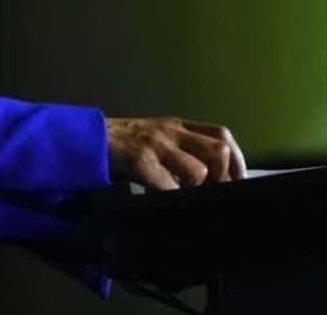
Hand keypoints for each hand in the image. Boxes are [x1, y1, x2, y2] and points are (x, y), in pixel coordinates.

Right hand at [104, 116, 245, 189]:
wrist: (89, 138)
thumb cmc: (125, 143)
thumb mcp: (157, 138)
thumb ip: (181, 150)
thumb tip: (210, 180)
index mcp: (178, 125)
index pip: (221, 134)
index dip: (236, 159)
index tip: (237, 181)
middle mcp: (171, 131)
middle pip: (218, 150)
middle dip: (223, 179)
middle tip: (215, 196)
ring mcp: (156, 145)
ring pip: (197, 172)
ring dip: (198, 192)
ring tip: (188, 200)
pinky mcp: (140, 161)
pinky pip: (168, 185)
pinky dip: (174, 198)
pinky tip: (167, 203)